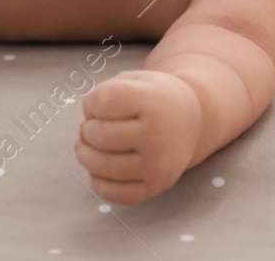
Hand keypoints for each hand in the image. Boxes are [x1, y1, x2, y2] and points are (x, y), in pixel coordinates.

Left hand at [76, 70, 203, 203]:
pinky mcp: (157, 185)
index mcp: (151, 101)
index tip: (97, 105)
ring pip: (104, 167)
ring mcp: (158, 163)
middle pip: (100, 136)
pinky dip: (99, 184)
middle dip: (86, 131)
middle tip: (90, 128)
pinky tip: (97, 171)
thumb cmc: (154, 99)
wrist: (193, 120)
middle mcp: (157, 134)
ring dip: (86, 157)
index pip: (102, 103)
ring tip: (87, 148)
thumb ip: (104, 96)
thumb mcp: (135, 81)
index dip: (90, 104)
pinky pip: (117, 194)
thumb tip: (82, 136)